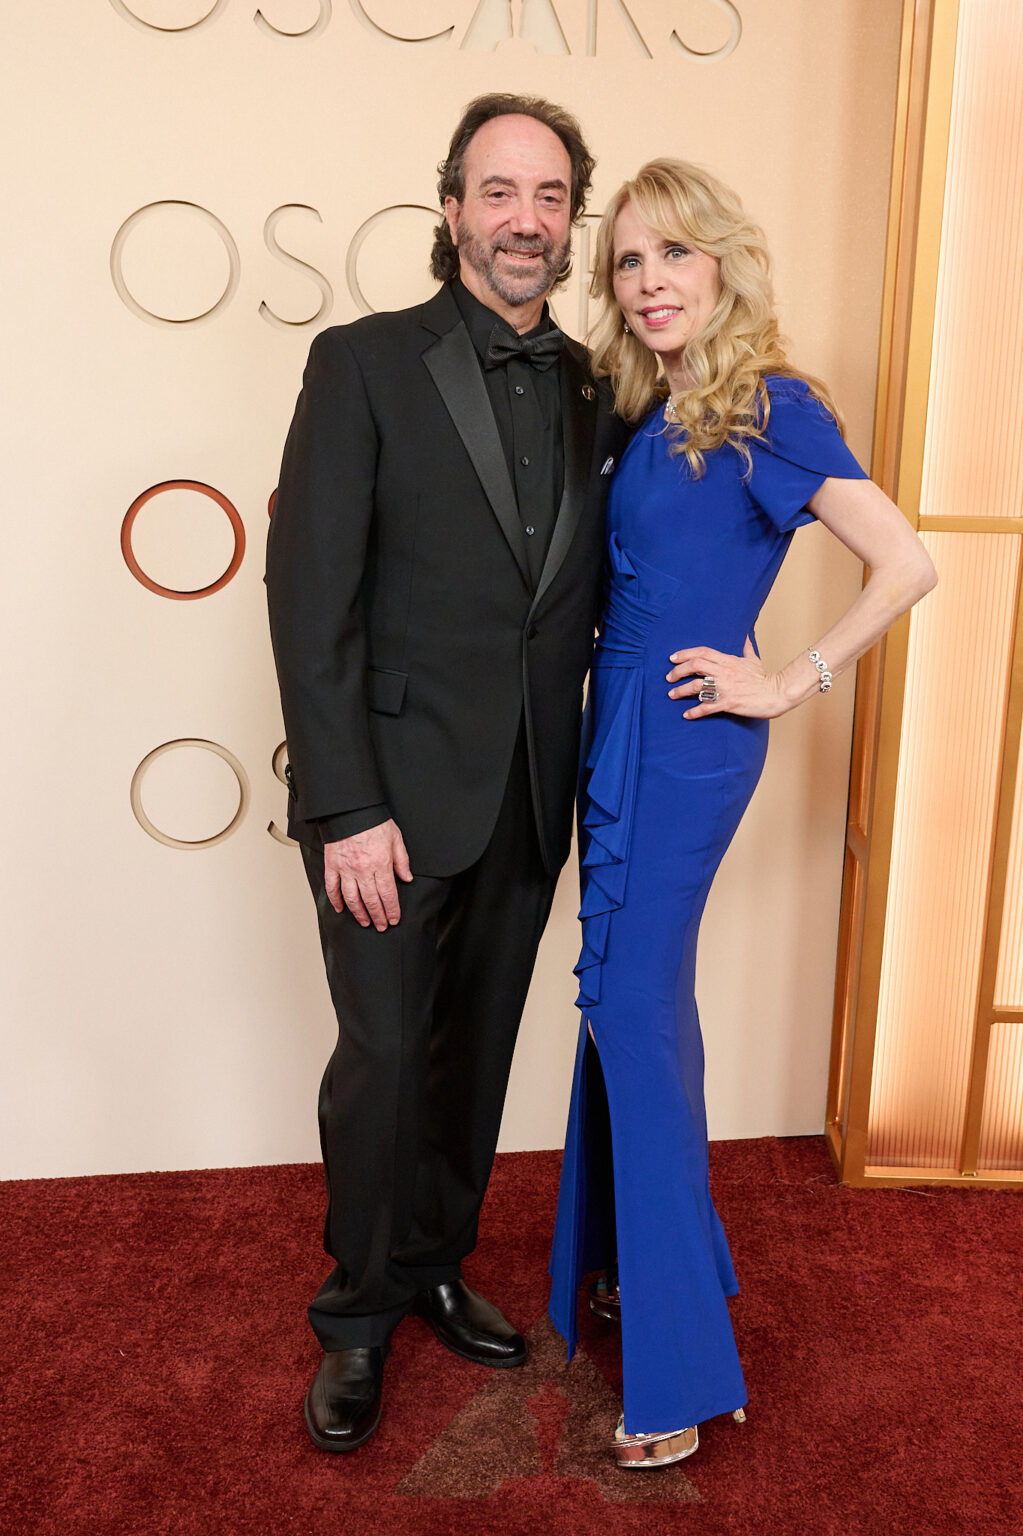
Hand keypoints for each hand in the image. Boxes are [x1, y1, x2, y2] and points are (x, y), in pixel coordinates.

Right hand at [323, 819, 412, 929]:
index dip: (392, 910)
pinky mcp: (332, 865)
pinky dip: (336, 901)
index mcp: (381, 864)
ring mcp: (345, 869)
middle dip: (378, 916)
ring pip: (352, 898)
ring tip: (365, 922)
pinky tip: (341, 909)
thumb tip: (407, 878)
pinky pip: (332, 888)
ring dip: (359, 913)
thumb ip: (402, 860)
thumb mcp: (396, 838)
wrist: (351, 809)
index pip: (388, 895)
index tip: (394, 919)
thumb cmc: (374, 821)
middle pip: (371, 901)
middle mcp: (363, 870)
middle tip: (381, 926)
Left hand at [666, 637, 789, 719]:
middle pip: (695, 666)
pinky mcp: (729, 703)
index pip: (702, 652)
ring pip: (697, 686)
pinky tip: (687, 715)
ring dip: (681, 691)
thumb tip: (746, 634)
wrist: (775, 694)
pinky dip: (695, 712)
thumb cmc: (764, 678)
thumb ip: (746, 647)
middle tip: (669, 677)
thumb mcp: (753, 660)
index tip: (672, 658)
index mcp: (728, 660)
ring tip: (672, 694)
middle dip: (678, 671)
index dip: (685, 654)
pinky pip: (707, 707)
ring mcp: (726, 688)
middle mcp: (724, 672)